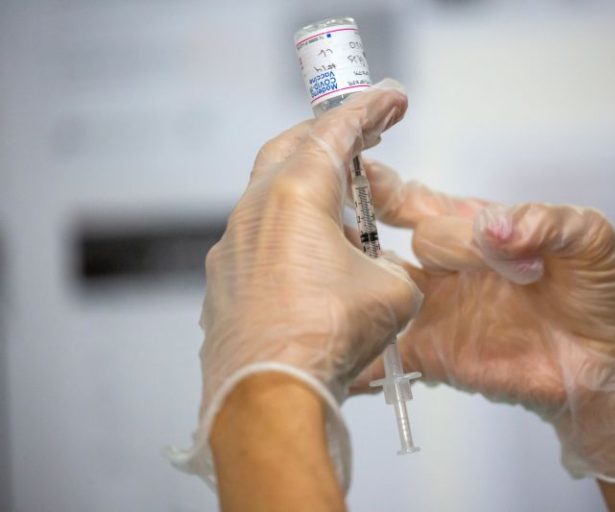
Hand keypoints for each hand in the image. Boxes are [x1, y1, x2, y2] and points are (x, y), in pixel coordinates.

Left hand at [171, 82, 422, 491]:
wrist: (269, 397)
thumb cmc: (328, 336)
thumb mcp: (390, 293)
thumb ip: (389, 267)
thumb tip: (377, 273)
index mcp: (295, 196)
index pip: (335, 132)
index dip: (368, 109)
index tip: (391, 97)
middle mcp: (254, 212)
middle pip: (290, 150)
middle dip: (330, 139)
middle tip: (365, 141)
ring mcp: (231, 248)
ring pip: (270, 198)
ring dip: (309, 195)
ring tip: (347, 221)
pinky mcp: (223, 283)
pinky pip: (258, 242)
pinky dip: (288, 238)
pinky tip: (312, 269)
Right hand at [355, 161, 614, 481]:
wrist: (610, 366)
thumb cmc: (600, 292)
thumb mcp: (588, 237)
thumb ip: (546, 221)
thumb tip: (498, 229)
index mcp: (473, 228)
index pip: (413, 199)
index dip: (380, 186)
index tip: (354, 173)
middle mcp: (446, 265)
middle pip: (403, 242)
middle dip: (426, 244)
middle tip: (466, 261)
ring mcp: (435, 309)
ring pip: (380, 289)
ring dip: (359, 285)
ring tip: (339, 284)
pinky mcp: (434, 352)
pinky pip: (388, 347)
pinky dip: (363, 347)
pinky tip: (343, 343)